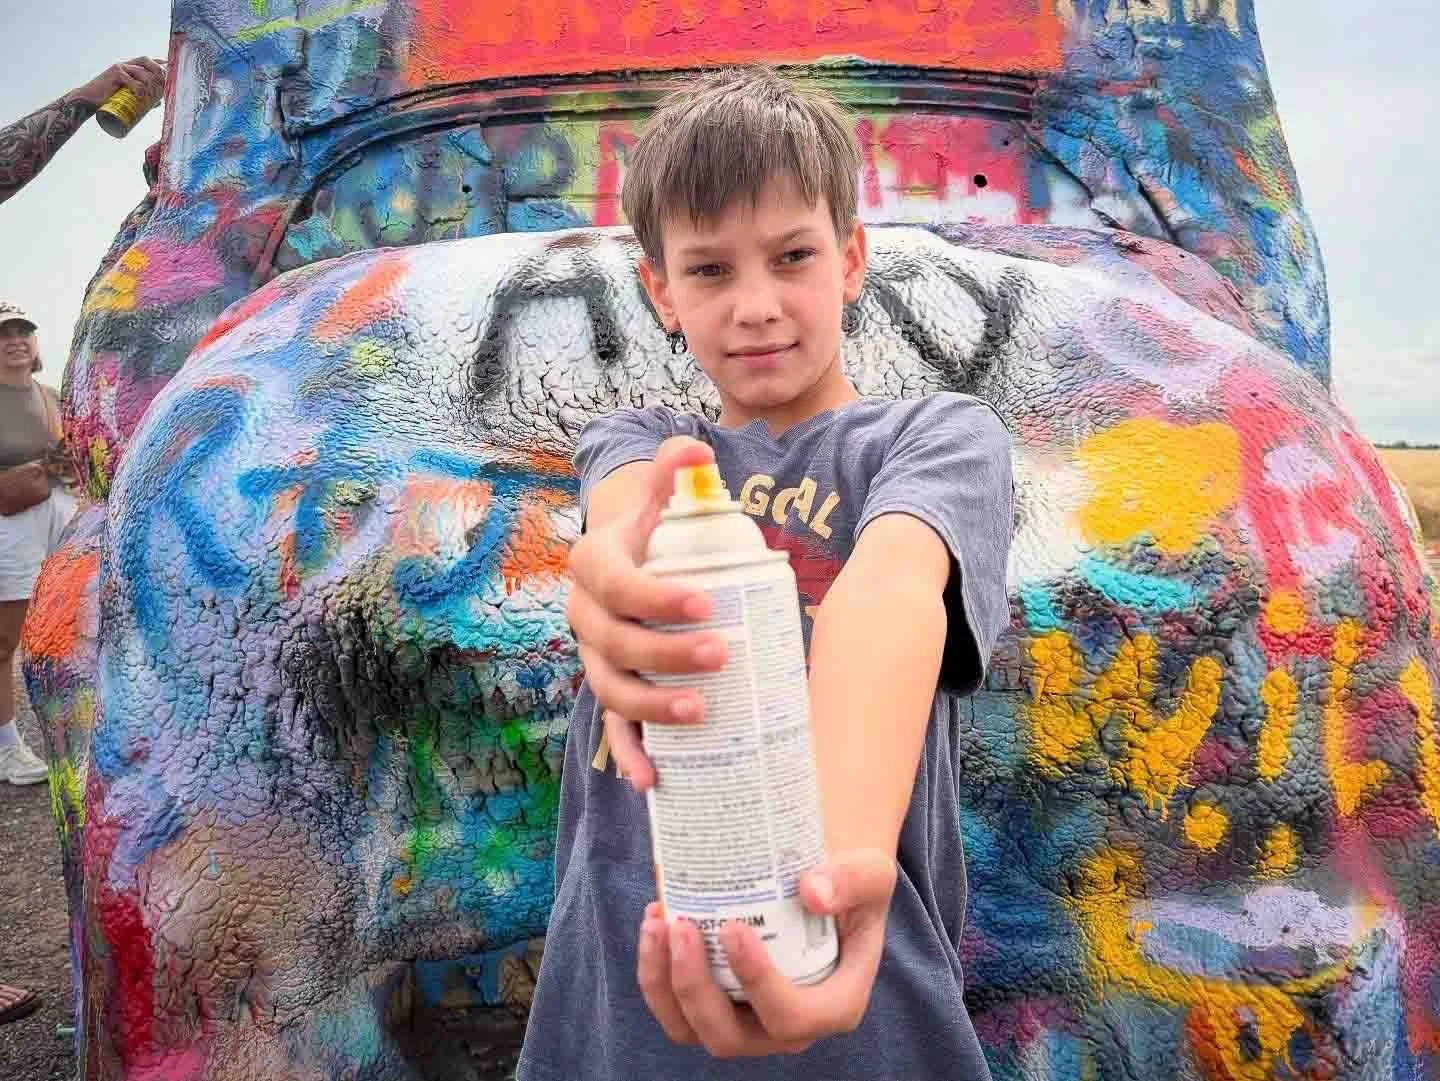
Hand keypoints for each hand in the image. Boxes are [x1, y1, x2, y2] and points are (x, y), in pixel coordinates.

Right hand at [71, 57, 166, 108]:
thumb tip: (158, 102)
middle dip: (160, 73)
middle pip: (148, 61)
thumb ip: (142, 95)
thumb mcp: (128, 96)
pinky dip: (139, 89)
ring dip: (152, 86)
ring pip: (143, 73)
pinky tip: (140, 97)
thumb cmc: (109, 100)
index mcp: (131, 68)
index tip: (172, 73)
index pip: (150, 61)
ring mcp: (120, 68)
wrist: (89, 101)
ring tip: (152, 97)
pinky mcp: (115, 74)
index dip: (162, 65)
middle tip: (164, 87)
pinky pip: (133, 80)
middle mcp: (126, 65)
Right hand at [567, 435, 729, 789]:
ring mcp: (593, 658)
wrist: (626, 569)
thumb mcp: (657, 504)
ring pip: (610, 689)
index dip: (656, 596)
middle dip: (665, 652)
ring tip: (700, 712)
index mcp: (594, 565)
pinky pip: (612, 727)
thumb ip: (674, 473)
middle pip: (615, 642)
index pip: (618, 583)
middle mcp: (584, 615)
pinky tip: (652, 779)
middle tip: (722, 654)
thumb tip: (697, 448)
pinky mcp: (608, 691)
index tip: (706, 602)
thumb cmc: (653, 537)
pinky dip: (628, 754)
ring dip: (650, 706)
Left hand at [637, 850, 896, 1057]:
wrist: (823, 877)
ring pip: (691, 1028)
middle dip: (695, 988)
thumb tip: (813, 891)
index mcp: (834, 1005)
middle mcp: (787, 1027)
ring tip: (657, 922)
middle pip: (729, 1037)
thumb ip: (852, 879)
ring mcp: (747, 1021)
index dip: (758, 985)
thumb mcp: (870, 871)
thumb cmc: (850, 878)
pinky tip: (654, 918)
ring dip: (663, 984)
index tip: (733, 929)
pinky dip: (656, 972)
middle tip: (681, 925)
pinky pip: (674, 1007)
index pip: (791, 1018)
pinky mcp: (716, 1005)